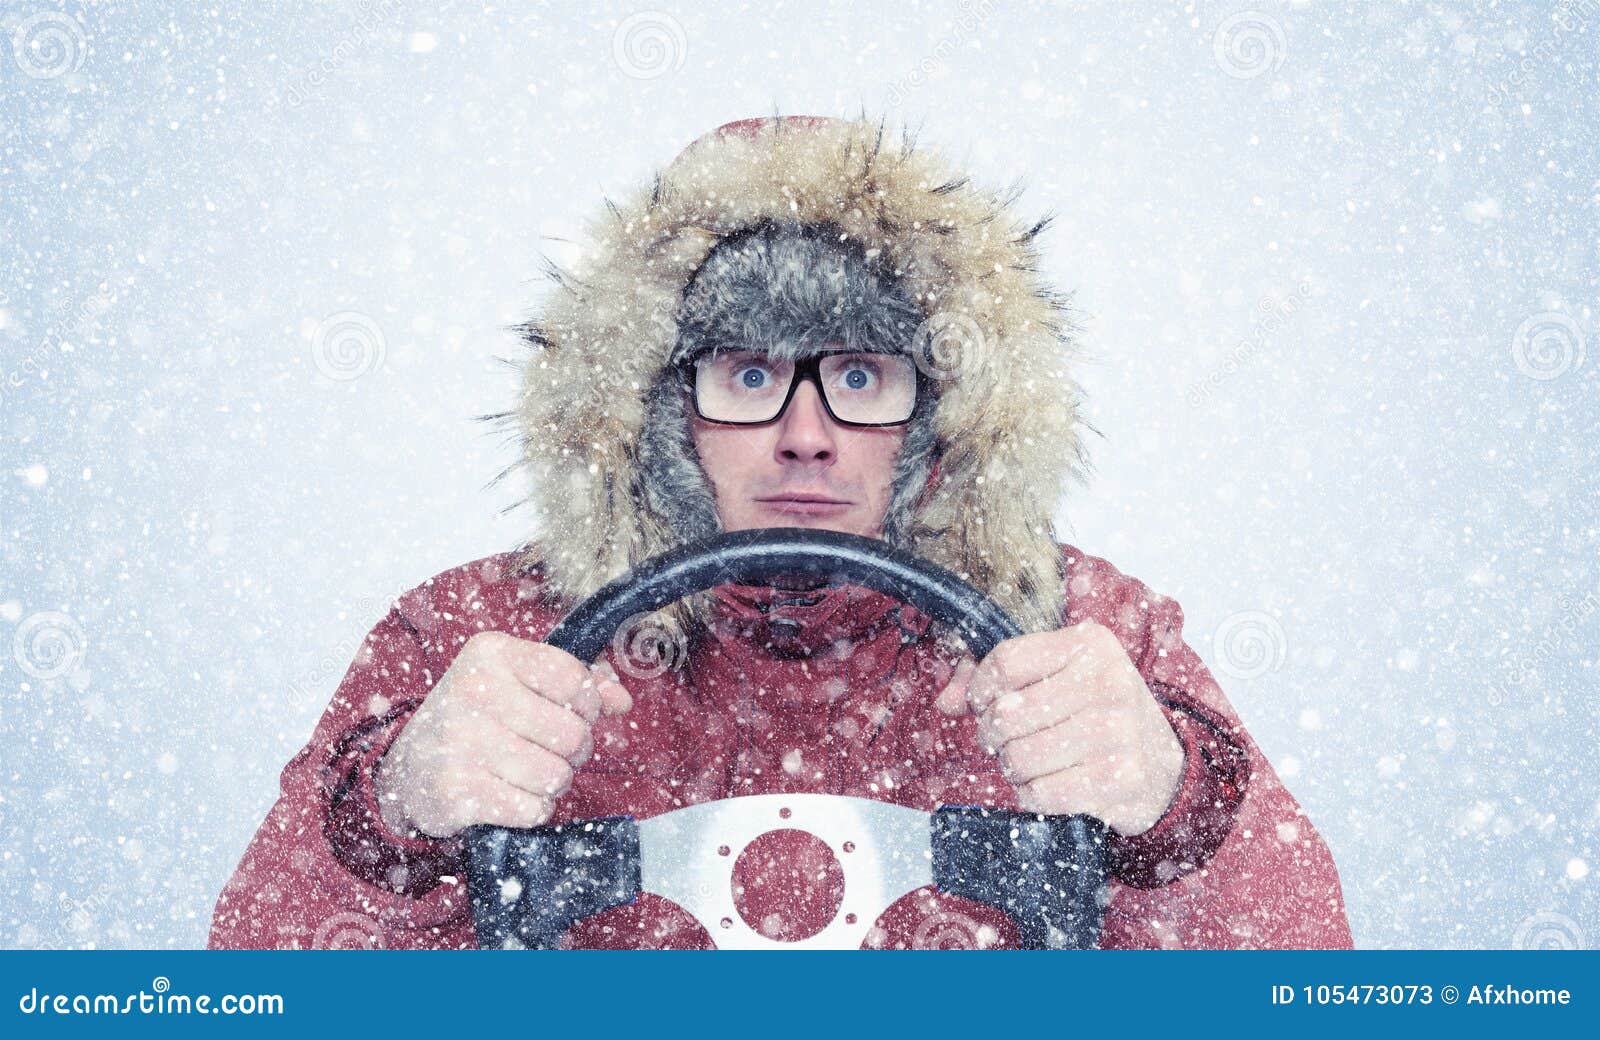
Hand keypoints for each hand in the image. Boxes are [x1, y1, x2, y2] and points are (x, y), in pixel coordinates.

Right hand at [375, 632, 631, 837]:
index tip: (572, 712)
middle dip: (574, 750)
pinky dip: (532, 808)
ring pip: (556, 775)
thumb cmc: (479, 718)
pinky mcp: (455, 792)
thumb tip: (621, 702)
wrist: (409, 767)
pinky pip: (533, 808)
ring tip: (527, 771)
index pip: (574, 679)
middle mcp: (471, 691)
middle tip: (550, 750)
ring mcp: (460, 742)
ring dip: (553, 781)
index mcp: (491, 652)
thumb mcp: (520, 682)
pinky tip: (509, 794)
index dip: (588, 704)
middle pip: (572, 733)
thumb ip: (578, 682)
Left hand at [935, 620, 1184, 836]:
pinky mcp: (1121, 780)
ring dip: (1012, 768)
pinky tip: (1047, 784)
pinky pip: (1040, 794)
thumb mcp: (1053, 676)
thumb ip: (989, 678)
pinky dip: (1031, 794)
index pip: (1004, 662)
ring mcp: (1119, 732)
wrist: (1163, 766)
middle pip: (1005, 714)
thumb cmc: (1093, 714)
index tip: (987, 704)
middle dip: (993, 735)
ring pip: (1019, 758)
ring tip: (1029, 762)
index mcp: (1091, 645)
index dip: (980, 690)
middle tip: (1007, 741)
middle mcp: (1110, 681)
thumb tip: (944, 702)